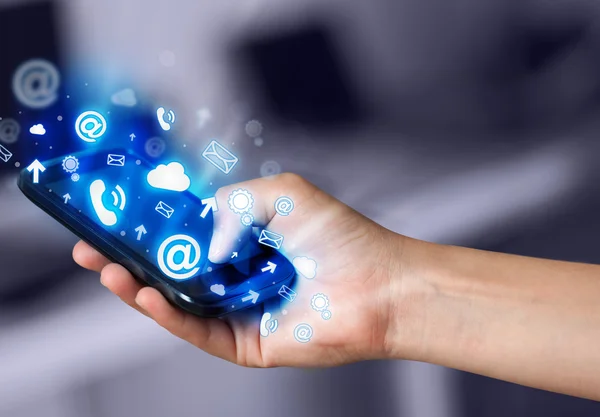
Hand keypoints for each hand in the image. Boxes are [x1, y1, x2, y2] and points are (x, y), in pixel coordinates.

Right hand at [73, 174, 404, 367]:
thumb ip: (232, 203)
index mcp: (245, 242)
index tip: (115, 217)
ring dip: (138, 288)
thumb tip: (201, 237)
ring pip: (178, 303)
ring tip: (108, 269)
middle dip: (128, 260)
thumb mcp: (280, 195)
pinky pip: (200, 329)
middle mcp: (238, 276)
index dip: (148, 228)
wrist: (380, 285)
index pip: (185, 236)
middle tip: (90, 248)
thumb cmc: (340, 236)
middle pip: (172, 272)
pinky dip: (169, 313)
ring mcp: (240, 310)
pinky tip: (145, 294)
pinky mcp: (246, 342)